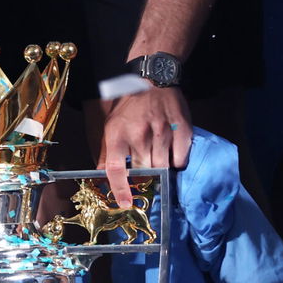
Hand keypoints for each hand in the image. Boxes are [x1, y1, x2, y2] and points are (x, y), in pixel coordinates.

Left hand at [98, 86, 191, 206]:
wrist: (153, 79)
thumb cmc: (129, 106)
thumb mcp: (110, 125)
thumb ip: (106, 151)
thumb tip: (101, 174)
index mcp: (117, 134)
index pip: (115, 168)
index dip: (119, 189)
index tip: (125, 203)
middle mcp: (139, 135)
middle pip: (142, 170)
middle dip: (143, 175)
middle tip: (145, 170)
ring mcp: (162, 133)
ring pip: (162, 167)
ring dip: (160, 168)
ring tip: (157, 157)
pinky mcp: (181, 130)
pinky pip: (180, 159)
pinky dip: (176, 161)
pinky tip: (170, 152)